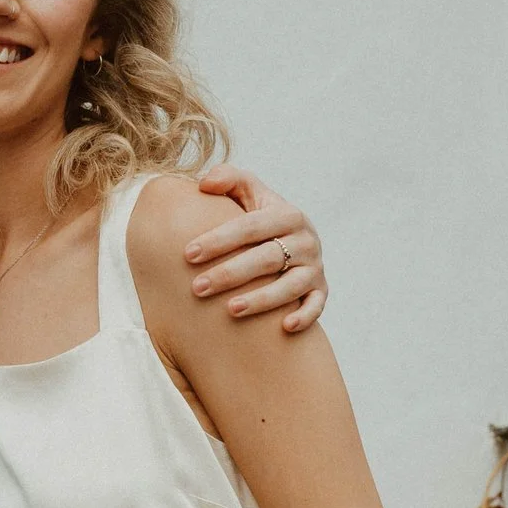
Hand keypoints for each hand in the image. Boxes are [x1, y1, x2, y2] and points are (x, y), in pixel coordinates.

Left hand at [187, 167, 326, 330]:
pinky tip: (283, 328)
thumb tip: (204, 183)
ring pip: (290, 286)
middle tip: (197, 288)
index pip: (250, 226)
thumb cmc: (261, 219)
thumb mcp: (249, 193)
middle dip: (230, 274)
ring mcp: (314, 267)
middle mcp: (305, 240)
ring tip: (230, 310)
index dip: (219, 240)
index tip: (187, 254)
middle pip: (267, 258)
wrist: (293, 242)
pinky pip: (316, 306)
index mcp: (287, 214)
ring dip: (262, 299)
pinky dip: (304, 317)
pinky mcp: (320, 291)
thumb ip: (229, 178)